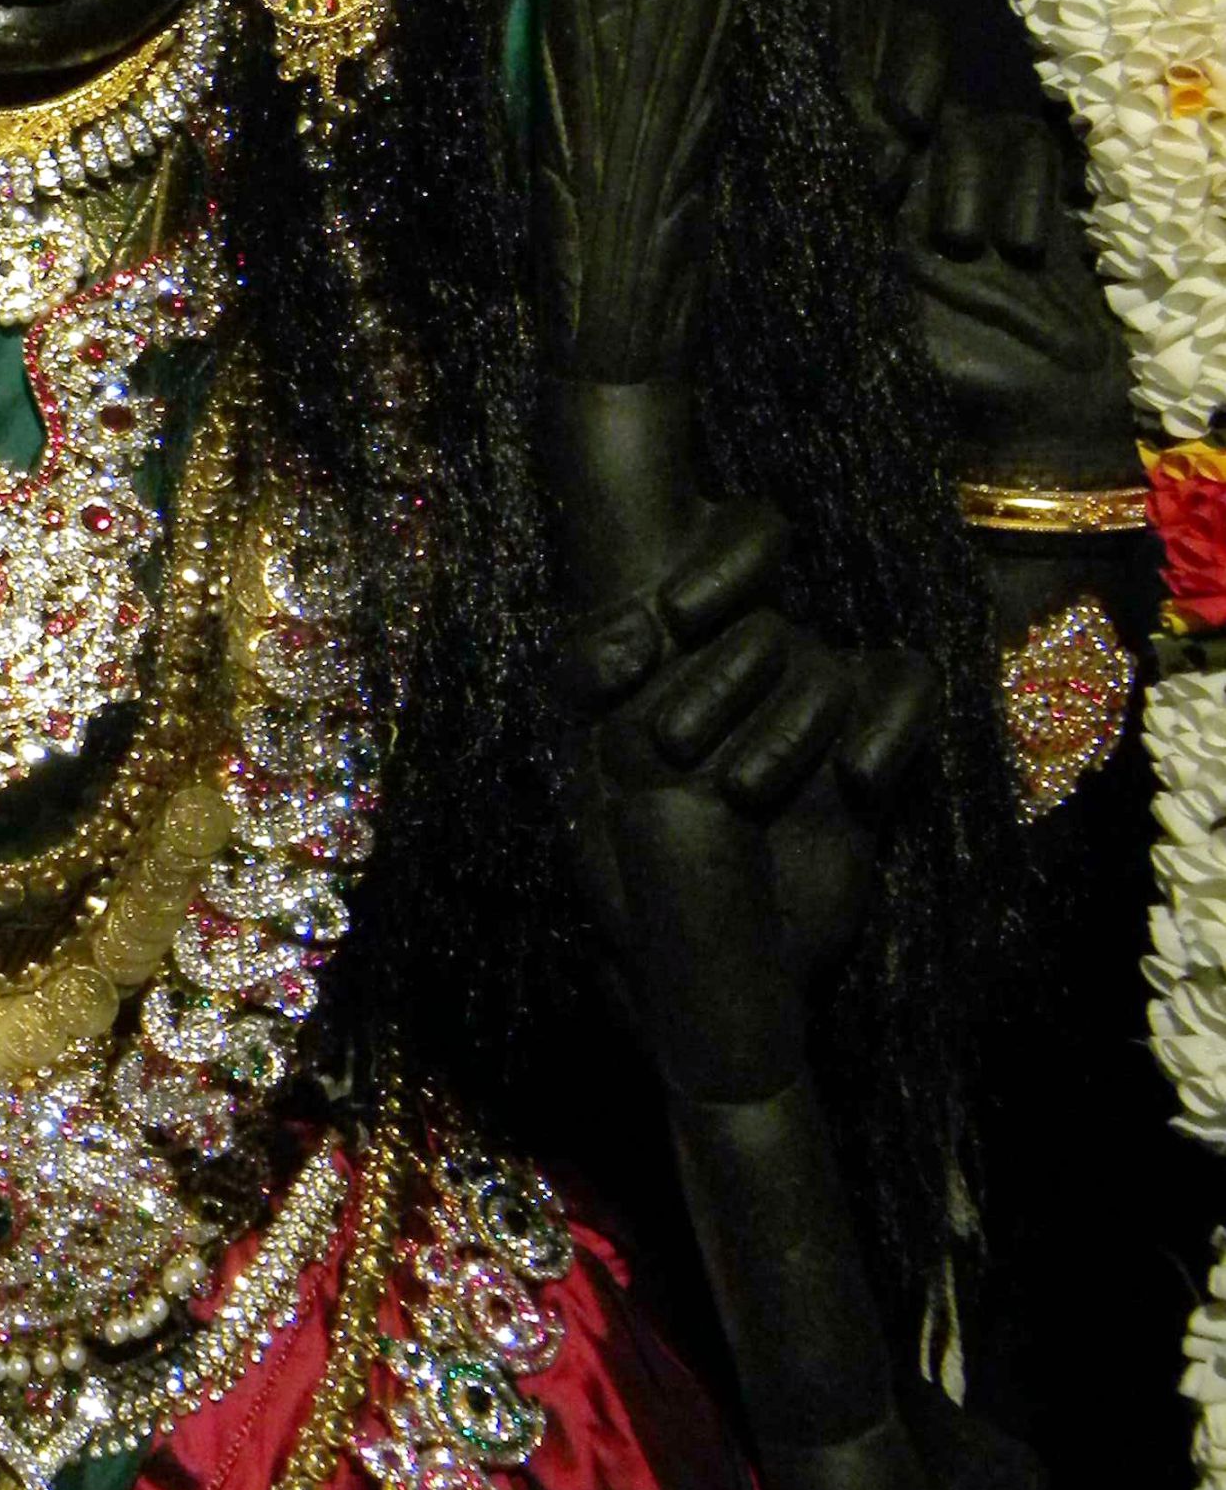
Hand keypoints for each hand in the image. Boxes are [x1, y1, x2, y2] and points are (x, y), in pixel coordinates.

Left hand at [559, 493, 936, 1098]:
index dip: (724, 559)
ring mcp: (822, 701)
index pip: (740, 536)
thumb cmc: (624, 846)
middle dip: (725, 675)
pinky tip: (857, 781)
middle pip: (770, 621)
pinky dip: (895, 730)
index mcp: (694, 632)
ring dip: (792, 725)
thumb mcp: (580, 758)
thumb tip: (636, 636)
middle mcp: (763, 654)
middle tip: (671, 742)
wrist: (689, 954)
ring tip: (739, 792)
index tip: (676, 614)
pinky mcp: (870, 757)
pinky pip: (910, 695)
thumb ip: (585, 674)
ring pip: (832, 669)